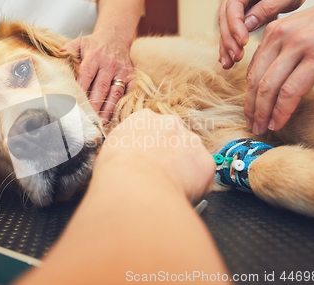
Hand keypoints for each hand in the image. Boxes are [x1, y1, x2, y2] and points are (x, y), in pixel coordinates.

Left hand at [62, 31, 133, 120]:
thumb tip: (57, 57)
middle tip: (87, 118)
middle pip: (101, 87)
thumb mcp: (80, 42)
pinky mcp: (131, 76)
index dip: (81, 89)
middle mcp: (109, 64)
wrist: (116, 36)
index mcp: (94, 56)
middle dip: (94, 104)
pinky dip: (123, 104)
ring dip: (108, 108)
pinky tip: (117, 116)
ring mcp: (122, 71)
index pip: (86, 75)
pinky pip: (129, 92)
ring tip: (100, 121)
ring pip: (115, 92)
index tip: (74, 103)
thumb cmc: (94, 44)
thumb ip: (68, 50)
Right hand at [96, 109, 214, 202]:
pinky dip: (195, 187)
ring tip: (167, 189)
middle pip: (175, 139)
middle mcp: (170, 123)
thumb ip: (123, 147)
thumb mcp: (108, 149)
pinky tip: (178, 194)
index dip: (150, 147)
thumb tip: (124, 158)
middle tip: (159, 176)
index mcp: (144, 118)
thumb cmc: (115, 172)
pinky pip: (203, 177)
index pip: (152, 129)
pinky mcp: (205, 163)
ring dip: (183, 171)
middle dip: (170, 156)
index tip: (147, 160)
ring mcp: (191, 141)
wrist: (133, 186)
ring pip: (191, 158)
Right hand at [219, 0, 308, 68]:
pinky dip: (228, 43)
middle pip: (225, 16)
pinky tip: (227, 58)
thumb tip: (247, 25)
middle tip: (237, 57)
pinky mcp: (233, 10)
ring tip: (229, 63)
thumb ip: (268, 8)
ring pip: (223, 24)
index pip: (234, 4)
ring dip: (225, 45)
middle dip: (229, 39)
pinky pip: (228, 28)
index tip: (243, 42)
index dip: (235, 25)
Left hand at [244, 0, 313, 134]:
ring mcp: (299, 45)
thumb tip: (266, 79)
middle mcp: (282, 35)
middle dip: (251, 106)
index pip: (252, 69)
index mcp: (275, 30)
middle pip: (255, 79)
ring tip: (261, 128)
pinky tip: (277, 123)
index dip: (248, 93)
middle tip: (251, 124)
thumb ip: (284, 52)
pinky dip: (281, 111)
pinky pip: (290, 91)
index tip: (249, 111)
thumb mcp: (303, 34)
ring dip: (262, 112)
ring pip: (268, 87)